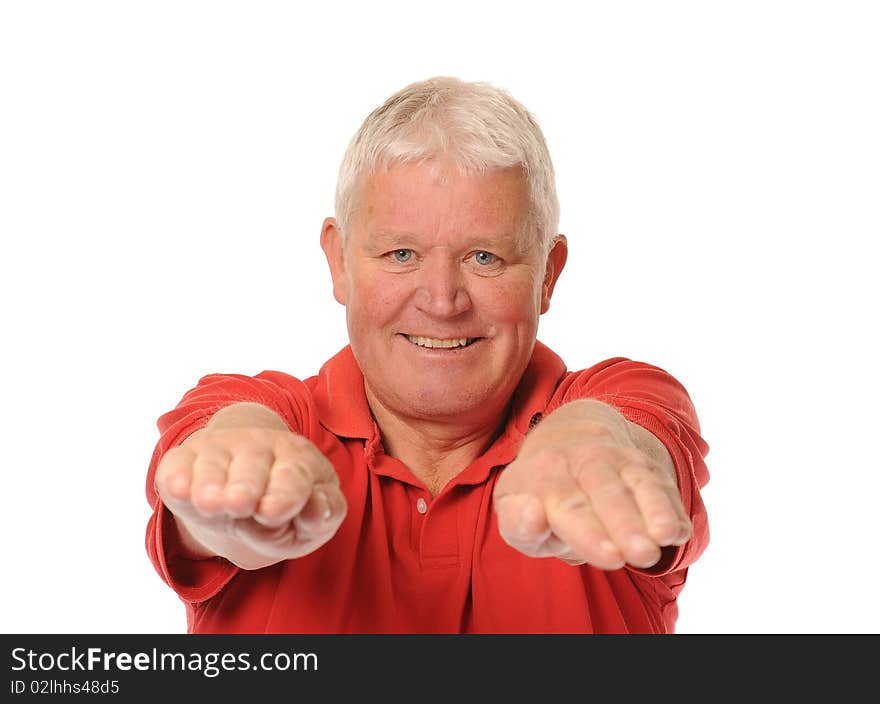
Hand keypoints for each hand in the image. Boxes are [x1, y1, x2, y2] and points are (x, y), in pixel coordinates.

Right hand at [155, 427, 346, 568]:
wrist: (244, 485)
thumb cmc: (287, 504)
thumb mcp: (314, 517)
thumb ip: (324, 513)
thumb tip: (317, 508)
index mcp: (298, 458)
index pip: (293, 477)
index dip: (284, 494)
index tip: (272, 510)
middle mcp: (258, 447)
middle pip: (252, 467)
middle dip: (246, 483)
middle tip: (239, 502)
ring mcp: (218, 449)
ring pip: (213, 466)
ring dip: (210, 484)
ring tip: (210, 503)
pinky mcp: (184, 459)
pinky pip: (176, 466)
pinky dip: (175, 478)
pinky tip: (177, 488)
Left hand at [493, 405, 691, 569]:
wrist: (568, 435)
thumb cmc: (540, 494)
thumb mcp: (514, 511)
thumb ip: (517, 524)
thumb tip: (533, 514)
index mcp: (541, 475)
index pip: (563, 506)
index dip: (582, 531)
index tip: (594, 547)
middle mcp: (579, 461)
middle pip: (603, 493)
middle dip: (622, 524)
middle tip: (637, 555)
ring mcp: (615, 459)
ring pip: (637, 483)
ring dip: (653, 511)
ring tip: (664, 537)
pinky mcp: (644, 465)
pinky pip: (661, 483)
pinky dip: (671, 507)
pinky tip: (679, 532)